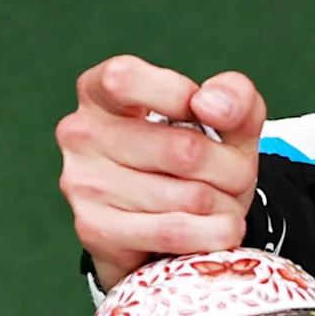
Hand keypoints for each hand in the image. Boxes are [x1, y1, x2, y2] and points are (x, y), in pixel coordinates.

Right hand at [54, 56, 268, 289]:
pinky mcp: (96, 230)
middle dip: (231, 169)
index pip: (124, 79)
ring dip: (225, 206)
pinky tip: (217, 231)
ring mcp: (84, 185)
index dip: (178, 96)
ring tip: (218, 205)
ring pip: (191, 196)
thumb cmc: (193, 161)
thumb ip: (233, 95)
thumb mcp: (224, 119)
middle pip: (185, 150)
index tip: (205, 116)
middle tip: (233, 177)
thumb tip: (209, 104)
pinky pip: (176, 232)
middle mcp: (81, 134)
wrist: (165, 236)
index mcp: (100, 93)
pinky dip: (214, 235)